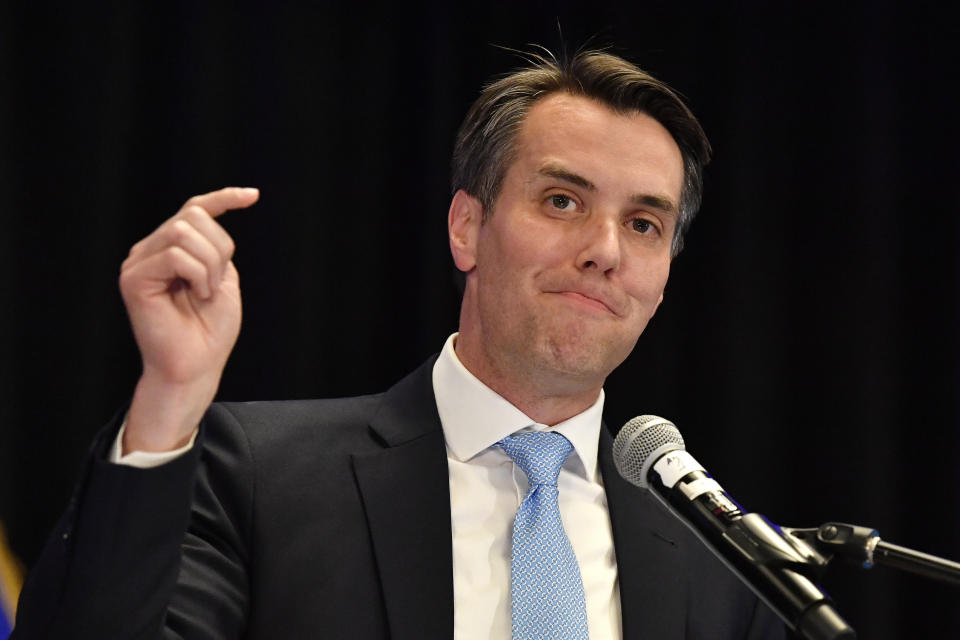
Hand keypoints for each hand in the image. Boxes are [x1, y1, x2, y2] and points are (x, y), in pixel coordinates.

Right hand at [119, 187, 258, 452]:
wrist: (196, 367)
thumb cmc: (210, 331)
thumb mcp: (223, 279)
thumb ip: (214, 248)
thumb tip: (212, 214)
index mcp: (171, 249)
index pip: (195, 209)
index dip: (224, 198)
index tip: (253, 196)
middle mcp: (150, 250)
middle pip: (194, 216)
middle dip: (219, 249)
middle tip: (216, 284)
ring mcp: (138, 263)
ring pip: (186, 233)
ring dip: (210, 265)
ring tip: (204, 293)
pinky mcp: (133, 278)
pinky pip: (176, 255)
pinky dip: (198, 275)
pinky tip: (196, 296)